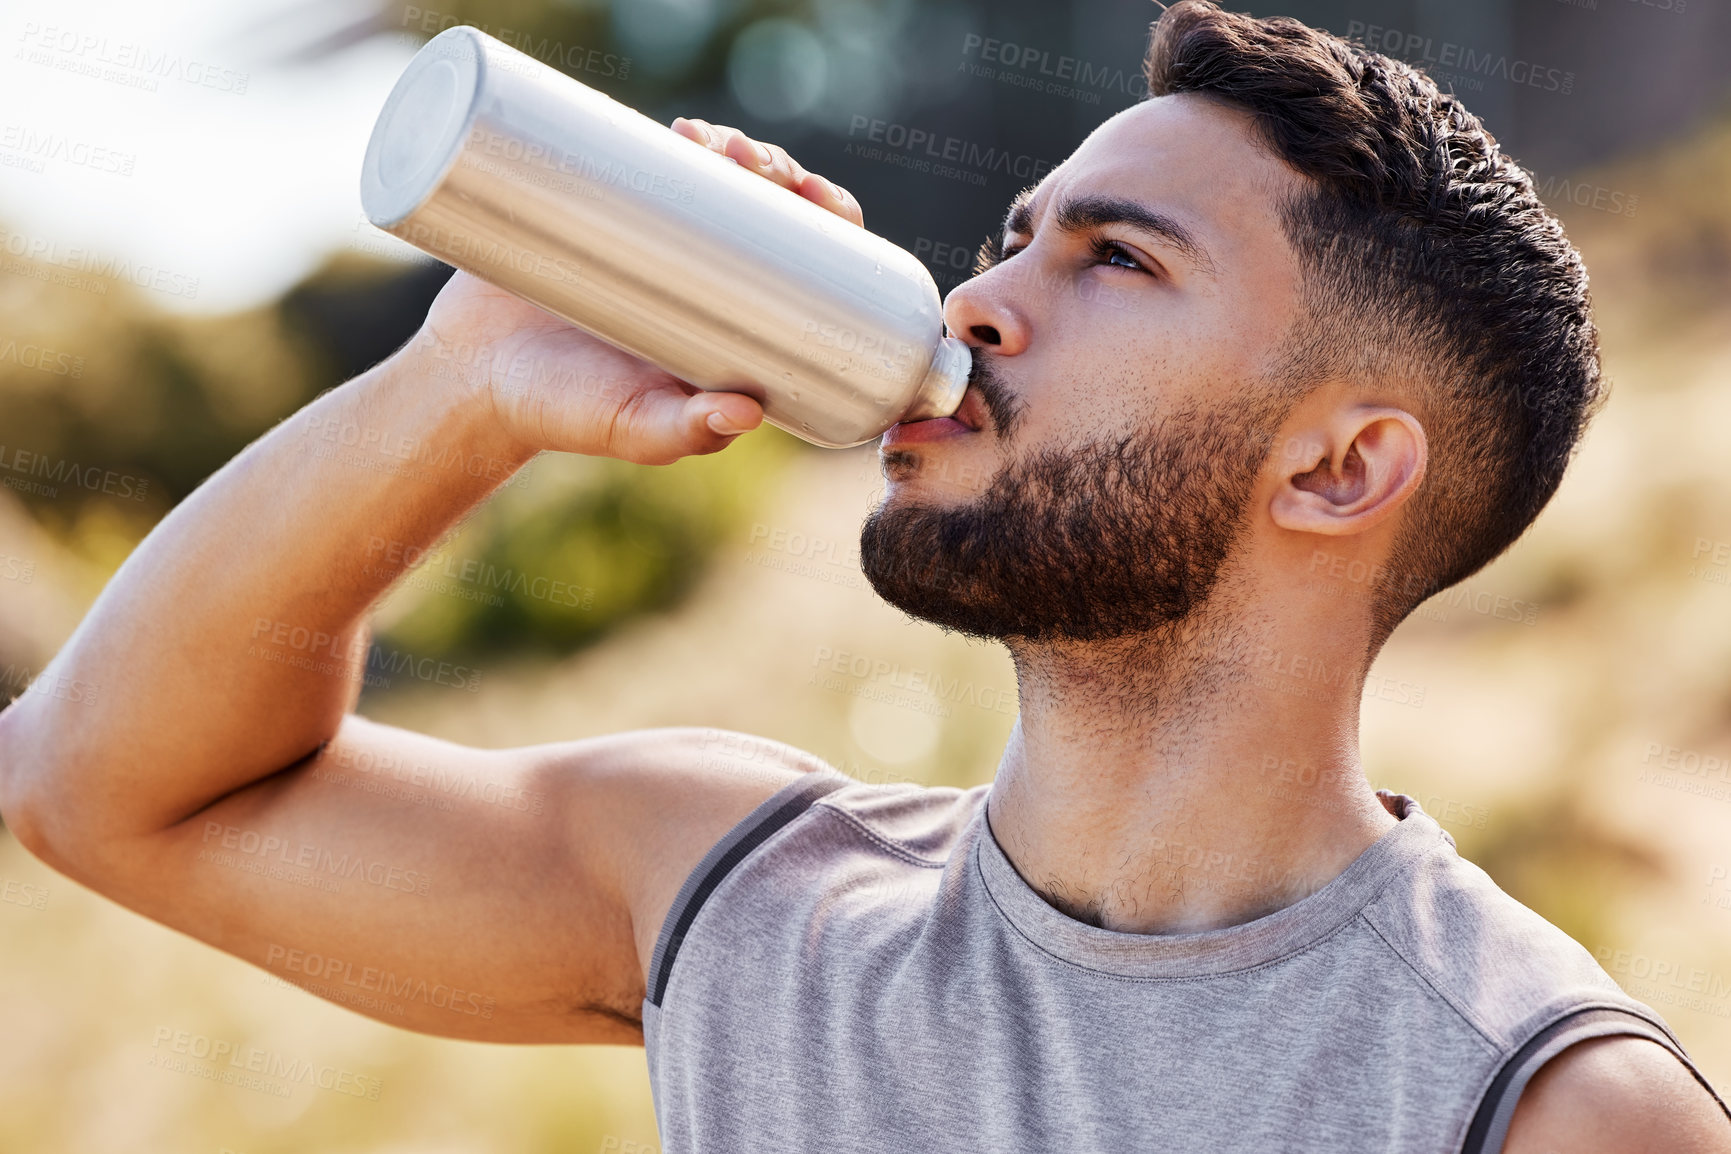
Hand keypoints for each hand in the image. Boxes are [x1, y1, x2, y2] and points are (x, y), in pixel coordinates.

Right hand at [402, 122, 860, 466]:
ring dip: (734, 149)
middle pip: (769, 209)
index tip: (819, 201)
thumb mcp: (631, 429)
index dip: (829, 222)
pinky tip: (688, 133)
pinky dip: (678, 142)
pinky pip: (654, 162)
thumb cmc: (561, 415)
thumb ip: (684, 432)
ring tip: (712, 144)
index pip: (809, 264)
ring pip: (718, 178)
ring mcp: (658, 240)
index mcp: (736, 327)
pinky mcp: (606, 208)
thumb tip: (748, 415)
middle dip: (777, 172)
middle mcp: (707, 278)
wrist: (469, 378)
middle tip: (750, 162)